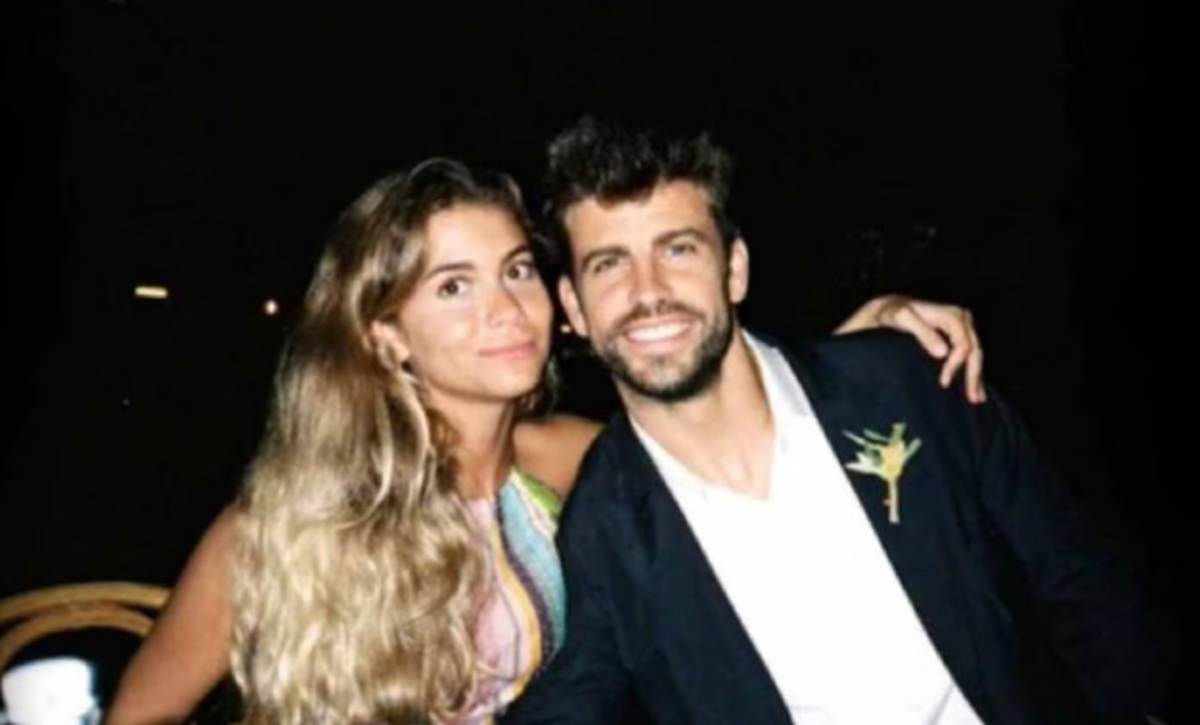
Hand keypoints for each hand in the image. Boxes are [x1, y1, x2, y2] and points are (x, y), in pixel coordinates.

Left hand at [836, 294, 985, 403]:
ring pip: (976, 355)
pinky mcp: (959, 337)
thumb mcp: (901, 318)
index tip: (943, 382)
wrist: (889, 310)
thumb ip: (922, 332)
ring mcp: (962, 328)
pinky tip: (976, 390)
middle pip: (974, 351)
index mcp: (952, 315)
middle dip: (973, 375)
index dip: (956, 364)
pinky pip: (970, 356)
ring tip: (976, 399)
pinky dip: (973, 373)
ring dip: (976, 378)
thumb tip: (943, 353)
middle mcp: (962, 320)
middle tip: (970, 399)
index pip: (963, 344)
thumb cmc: (893, 314)